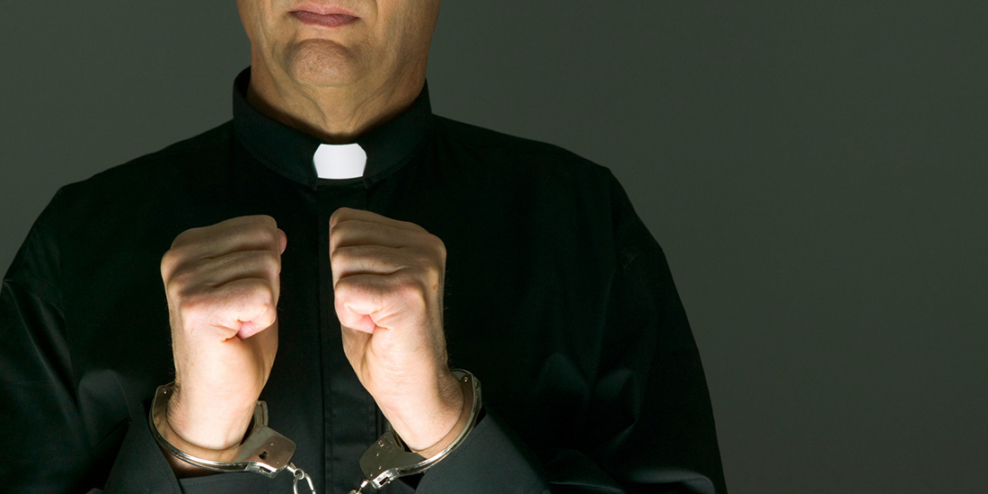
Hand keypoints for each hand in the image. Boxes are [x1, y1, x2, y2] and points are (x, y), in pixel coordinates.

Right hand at [159, 215, 284, 461]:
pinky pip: (263, 295)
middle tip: (242, 312)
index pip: (261, 227)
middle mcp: (180, 259)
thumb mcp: (250, 284)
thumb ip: (259, 254)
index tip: (241, 296)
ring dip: (264, 303)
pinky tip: (238, 334)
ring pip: (267, 270)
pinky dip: (262, 318)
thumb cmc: (236, 343)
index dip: (267, 266)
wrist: (217, 394)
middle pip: (266, 247)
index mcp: (188, 245)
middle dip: (268, 283)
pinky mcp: (198, 308)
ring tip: (237, 323)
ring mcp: (185, 283)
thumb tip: (276, 232)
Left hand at [330, 207, 464, 453]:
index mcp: (417, 239)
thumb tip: (337, 224)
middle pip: (341, 238)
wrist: (416, 388)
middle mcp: (424, 246)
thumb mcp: (372, 281)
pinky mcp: (407, 292)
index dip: (344, 263)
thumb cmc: (389, 342)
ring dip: (347, 300)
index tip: (372, 293)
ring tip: (377, 319)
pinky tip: (376, 329)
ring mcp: (419, 267)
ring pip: (341, 263)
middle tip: (372, 308)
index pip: (346, 221)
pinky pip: (345, 291)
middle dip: (343, 277)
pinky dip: (349, 316)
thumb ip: (359, 250)